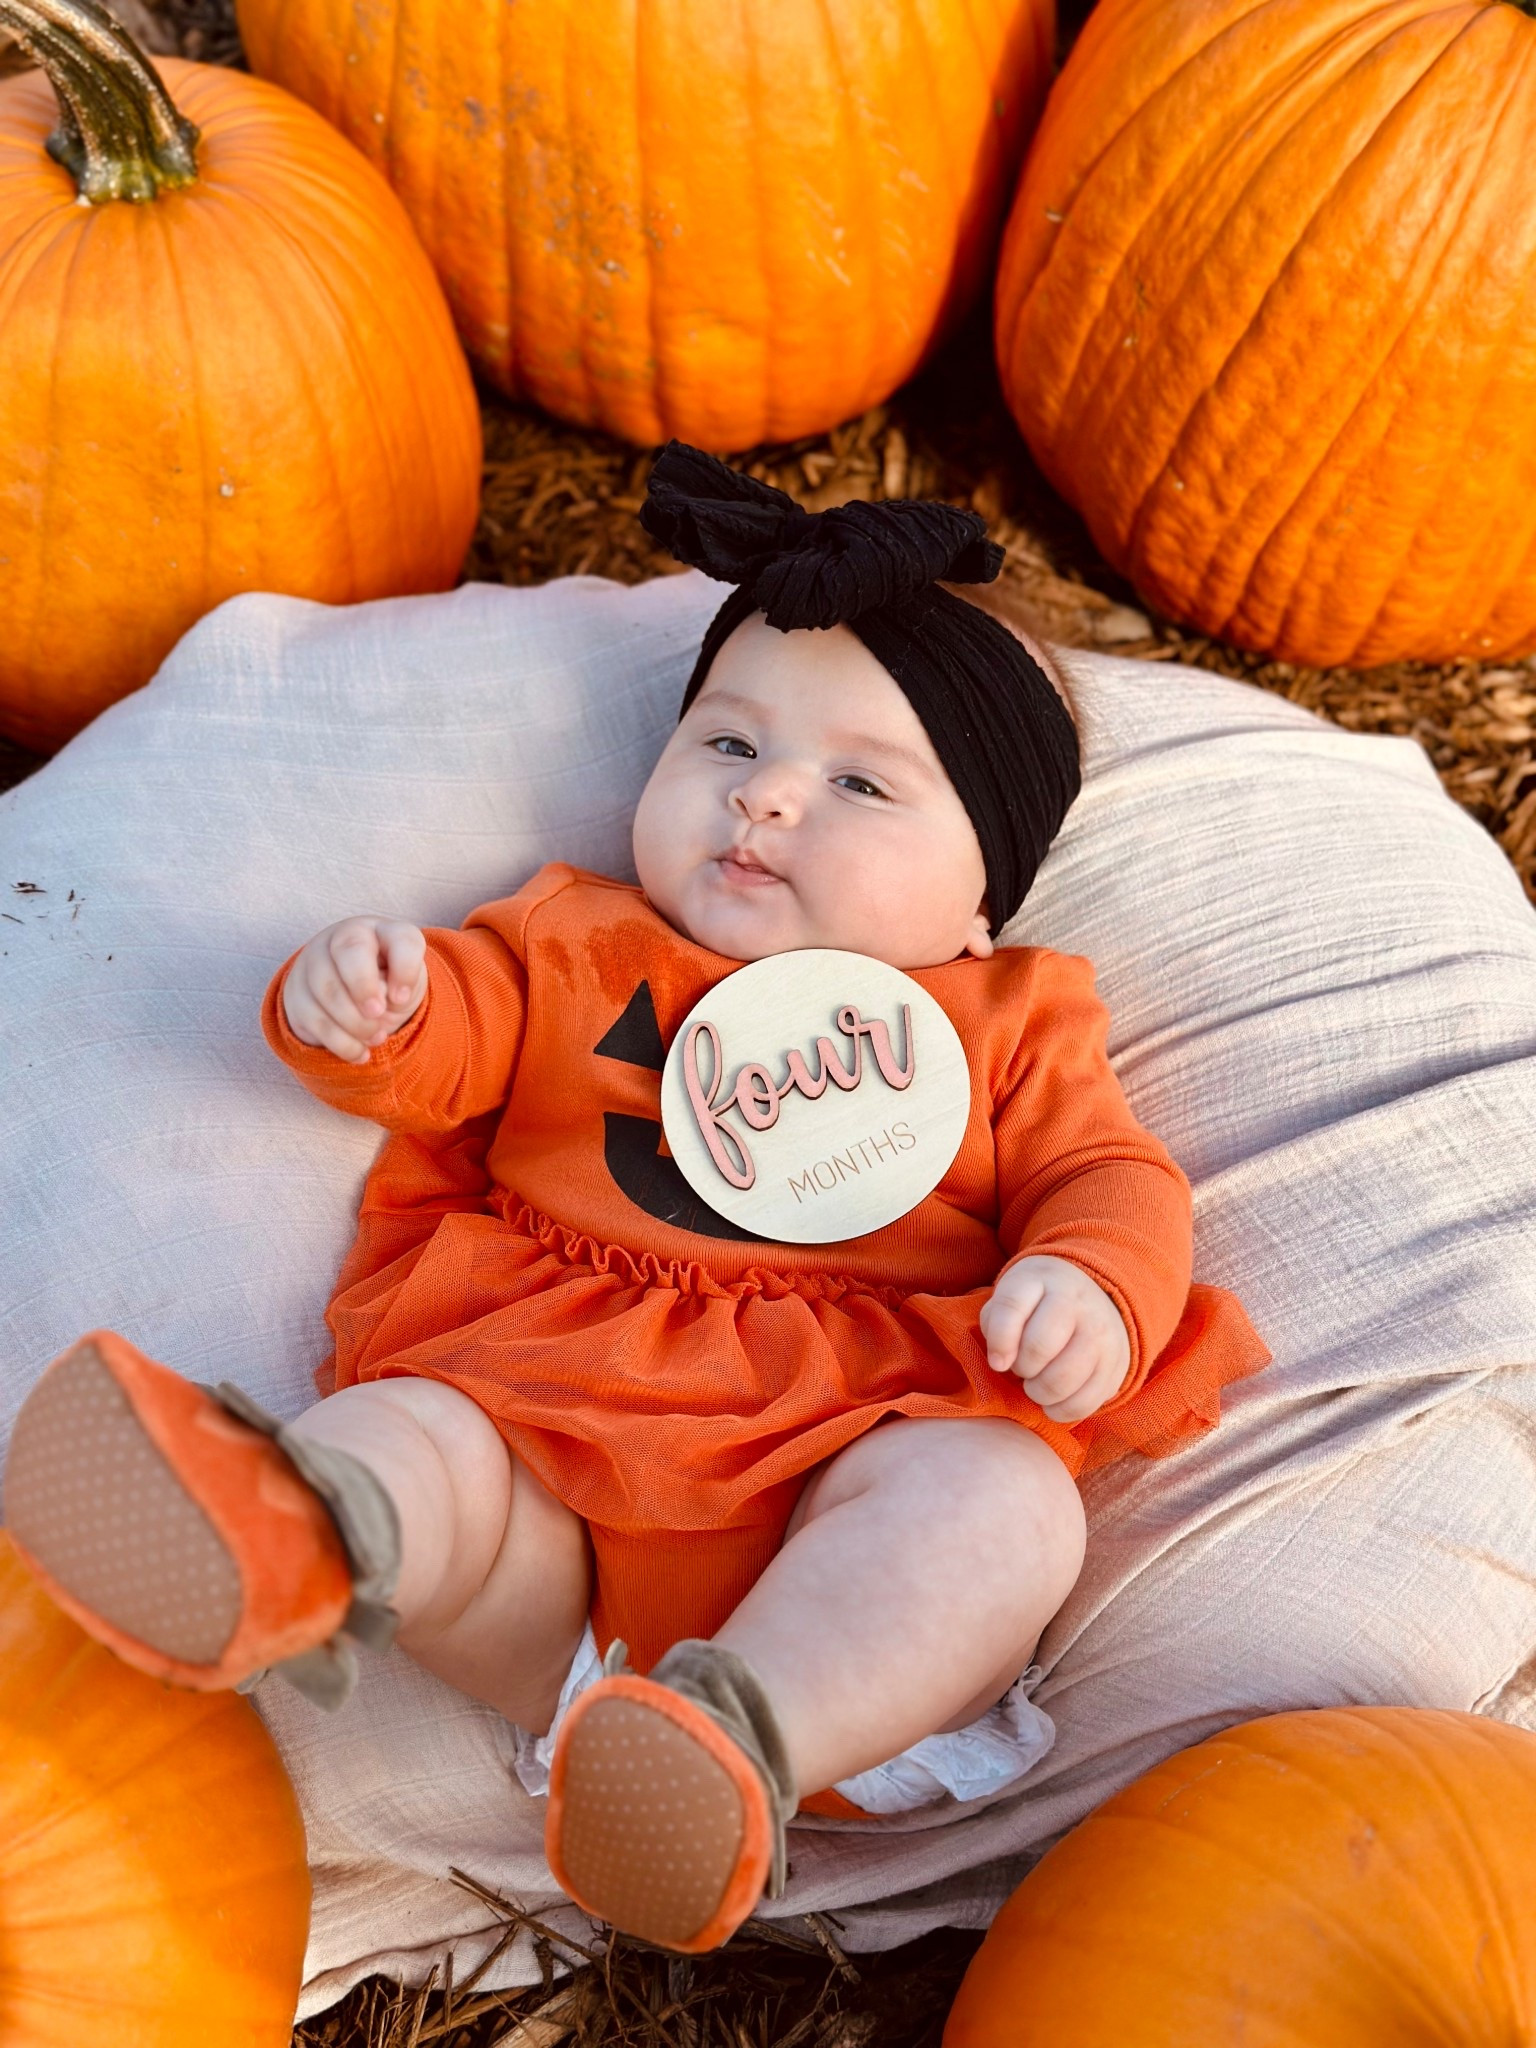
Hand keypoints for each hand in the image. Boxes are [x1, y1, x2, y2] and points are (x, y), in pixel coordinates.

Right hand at [281, 916, 427, 1063]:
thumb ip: (401, 992)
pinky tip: (359, 1053)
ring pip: (326, 987)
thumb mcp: (407, 988)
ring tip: (377, 1038)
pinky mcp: (296, 990)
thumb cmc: (389, 985)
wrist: (352, 995)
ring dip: (354, 1021)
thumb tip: (378, 1007)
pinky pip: (313, 1017)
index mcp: (384, 932)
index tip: (402, 998)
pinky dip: (339, 1041)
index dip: (404, 969)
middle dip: (363, 986)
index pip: (400, 939)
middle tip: (377, 1013)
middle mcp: (346, 936)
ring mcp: (315, 960)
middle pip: (350, 949)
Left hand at [978, 1255, 1130, 1424]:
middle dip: (1021, 1367)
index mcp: (1043, 1278)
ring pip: (1061, 1379)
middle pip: (1039, 1347)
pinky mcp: (1117, 1365)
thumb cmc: (1039, 1304)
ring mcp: (1102, 1333)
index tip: (997, 1362)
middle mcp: (1077, 1302)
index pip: (1011, 1306)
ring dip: (1039, 1392)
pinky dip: (1060, 1410)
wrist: (1096, 1296)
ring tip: (1036, 1384)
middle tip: (1023, 1367)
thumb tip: (1001, 1362)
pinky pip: (1083, 1402)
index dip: (999, 1341)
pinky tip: (1054, 1400)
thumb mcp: (1014, 1296)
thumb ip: (996, 1322)